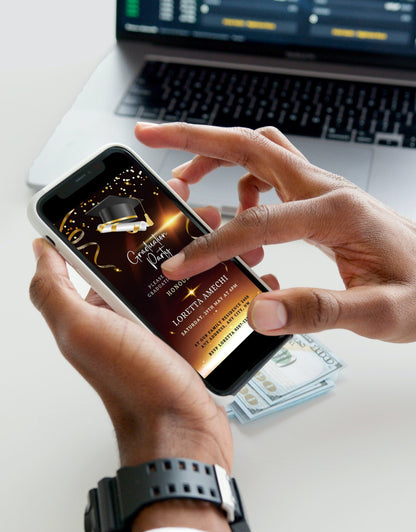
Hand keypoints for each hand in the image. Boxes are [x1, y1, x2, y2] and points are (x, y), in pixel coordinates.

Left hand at [29, 190, 232, 531]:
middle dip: (168, 231)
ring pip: (173, 277)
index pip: (102, 252)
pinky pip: (193, 300)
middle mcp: (121, 316)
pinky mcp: (182, 338)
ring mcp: (154, 328)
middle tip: (195, 214)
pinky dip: (208, 282)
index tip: (145, 199)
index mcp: (94, 308)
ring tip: (218, 237)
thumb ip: (54, 291)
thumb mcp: (83, 331)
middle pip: (143, 260)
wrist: (181, 432)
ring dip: (195, 254)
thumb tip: (39, 250)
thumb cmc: (134, 386)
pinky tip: (226, 269)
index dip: (121, 223)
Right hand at [135, 122, 415, 342]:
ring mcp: (321, 190)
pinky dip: (240, 182)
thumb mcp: (377, 313)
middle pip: (249, 146)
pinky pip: (270, 175)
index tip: (180, 265)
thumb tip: (259, 312)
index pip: (257, 222)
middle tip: (150, 137)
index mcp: (336, 213)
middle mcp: (325, 190)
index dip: (212, 245)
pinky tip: (236, 214)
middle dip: (194, 139)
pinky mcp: (318, 201)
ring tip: (183, 182)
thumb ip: (318, 312)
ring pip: (257, 152)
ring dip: (214, 155)